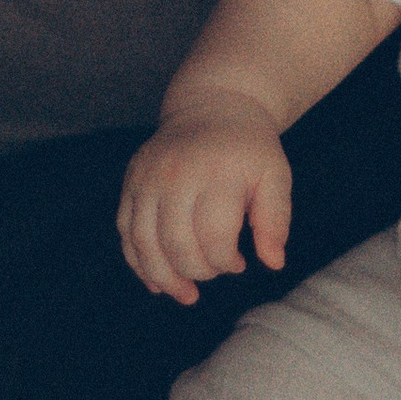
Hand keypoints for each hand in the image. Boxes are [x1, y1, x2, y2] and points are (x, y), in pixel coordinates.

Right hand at [118, 112, 291, 308]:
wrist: (212, 106)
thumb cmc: (248, 149)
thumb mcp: (275, 176)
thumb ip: (275, 219)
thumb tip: (274, 263)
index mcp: (215, 171)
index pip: (213, 236)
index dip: (226, 262)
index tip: (239, 263)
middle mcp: (175, 173)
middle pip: (176, 244)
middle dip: (198, 271)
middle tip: (215, 271)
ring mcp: (147, 177)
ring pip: (143, 243)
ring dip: (163, 277)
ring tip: (185, 293)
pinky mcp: (131, 182)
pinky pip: (125, 232)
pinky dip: (138, 262)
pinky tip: (157, 281)